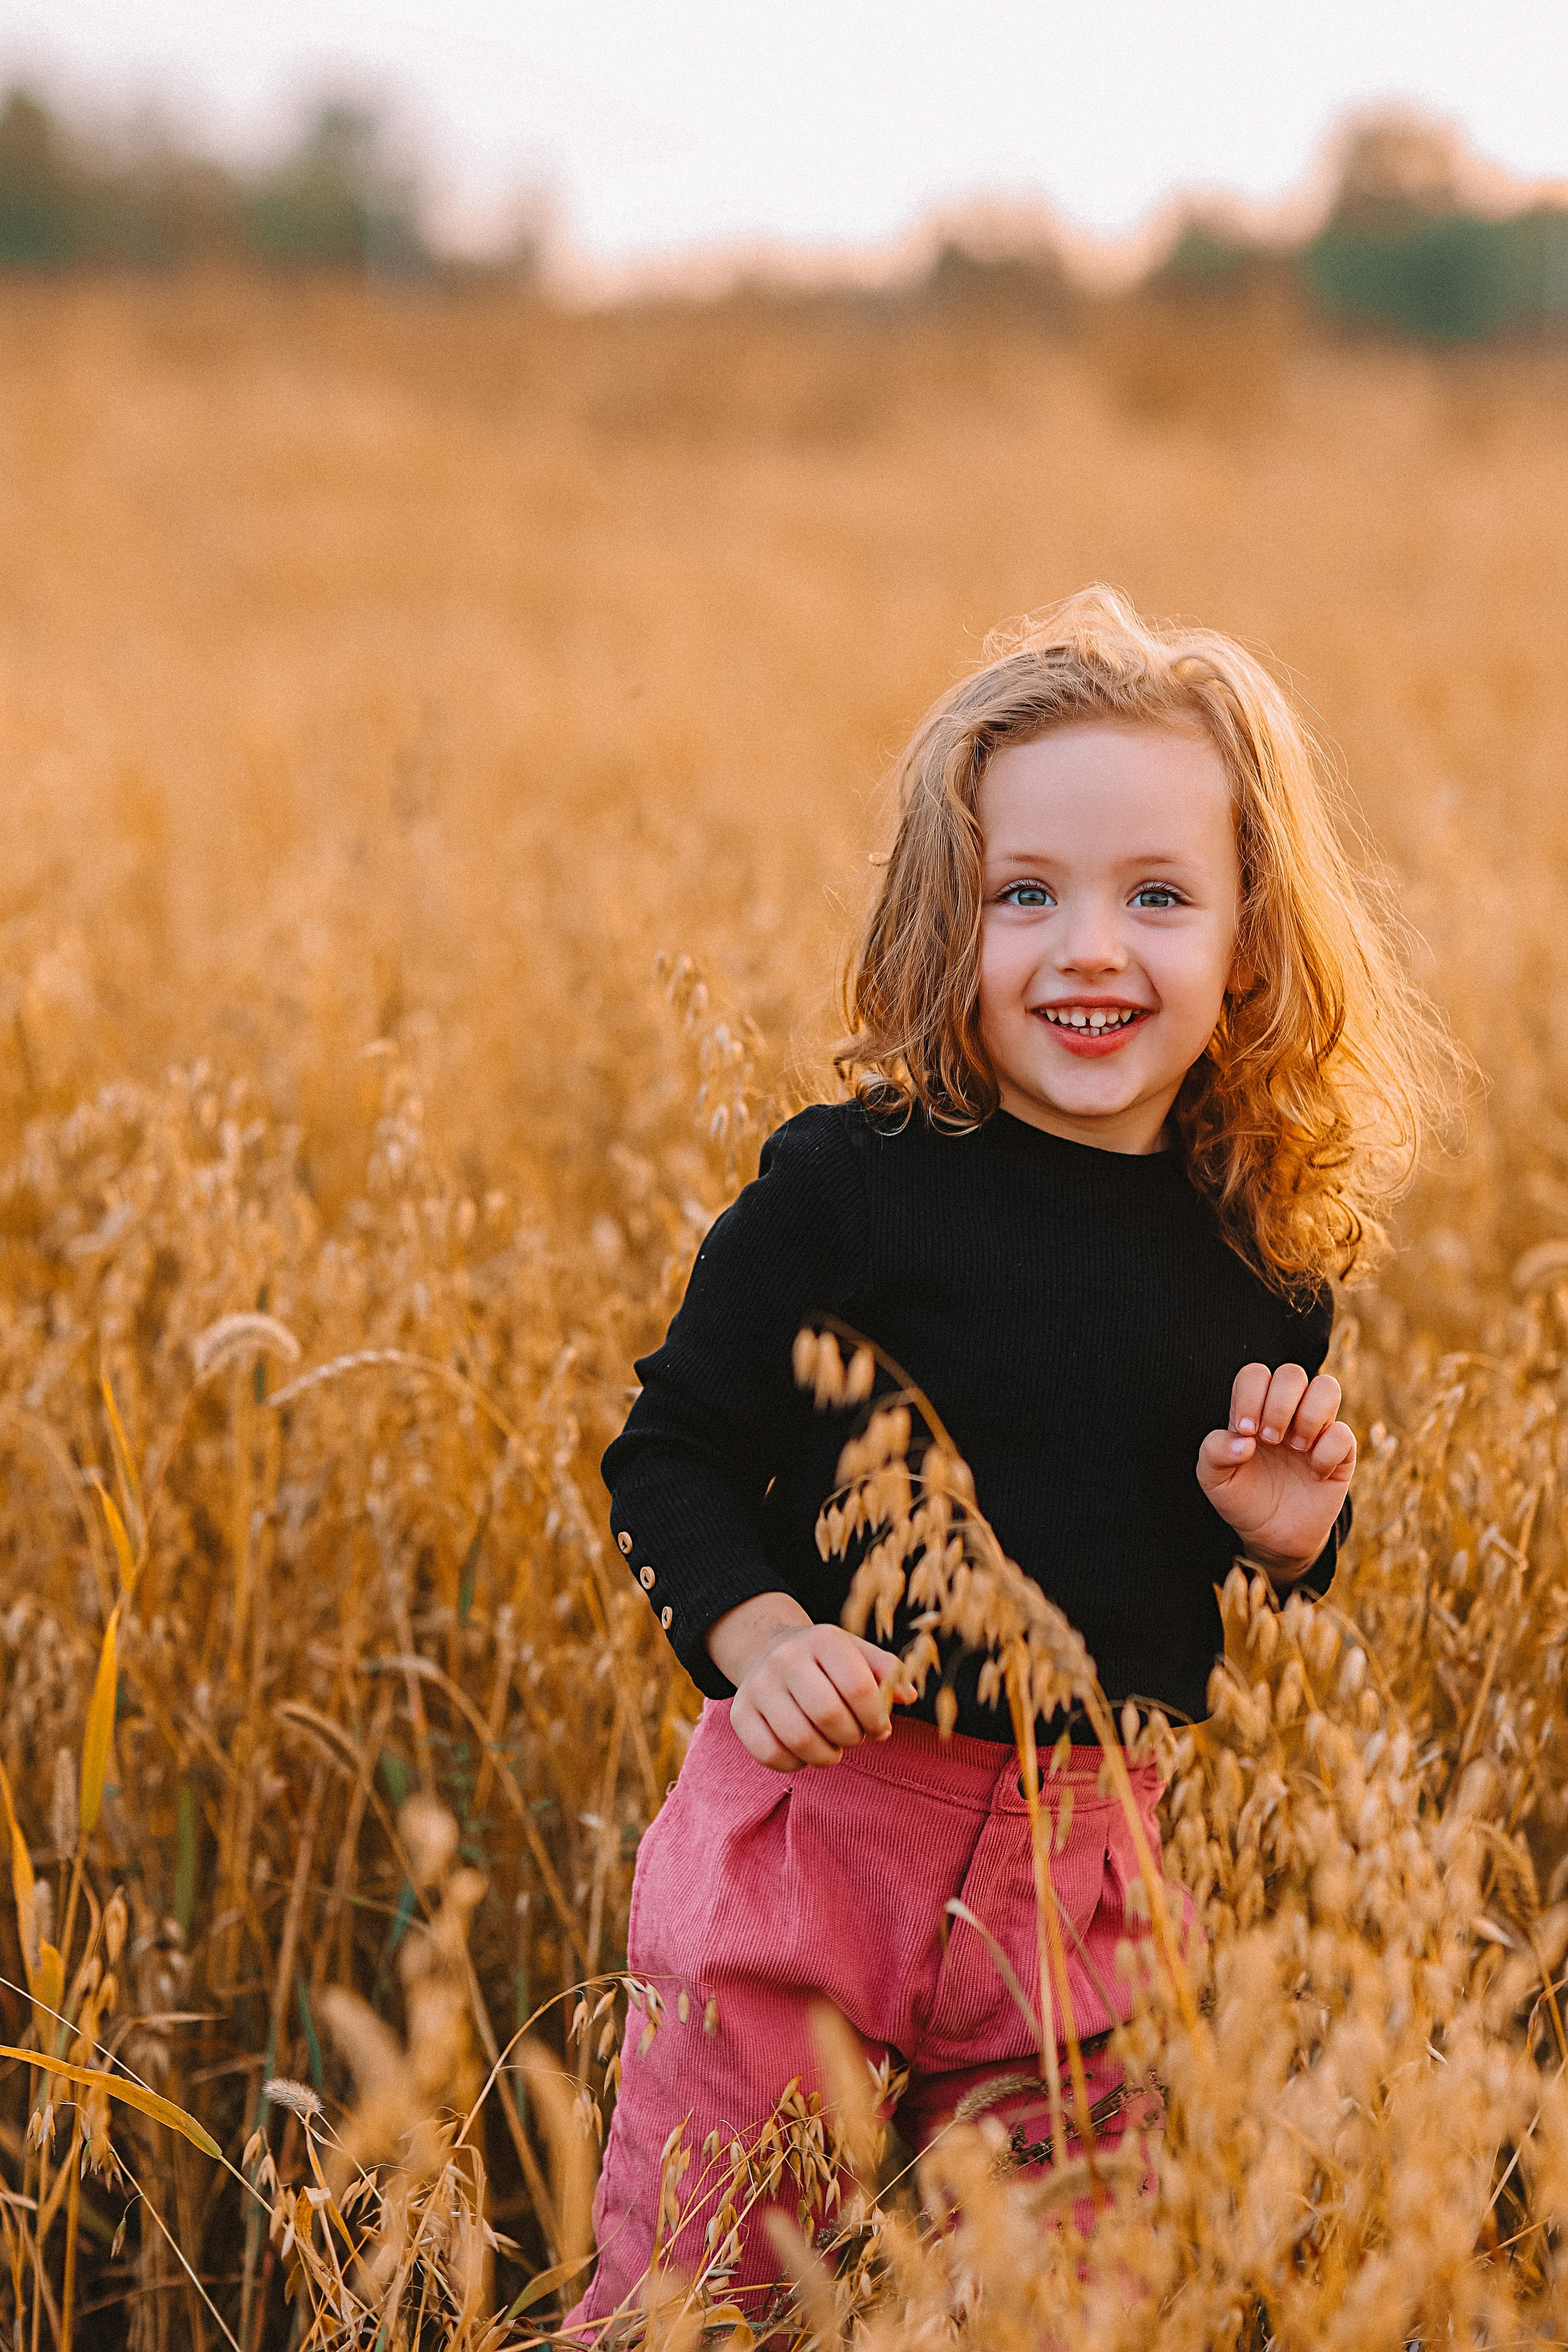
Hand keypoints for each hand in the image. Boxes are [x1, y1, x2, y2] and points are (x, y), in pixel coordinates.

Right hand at [707, 1593, 917, 1771]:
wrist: (768, 1651)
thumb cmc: (826, 1662)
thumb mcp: (858, 1654)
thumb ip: (887, 1672)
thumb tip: (907, 1695)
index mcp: (824, 1640)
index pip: (859, 1688)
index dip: (876, 1718)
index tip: (879, 1728)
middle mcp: (786, 1658)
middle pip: (829, 1715)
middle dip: (852, 1737)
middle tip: (854, 1737)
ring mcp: (758, 1686)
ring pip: (800, 1740)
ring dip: (826, 1755)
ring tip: (832, 1747)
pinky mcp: (740, 1714)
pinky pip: (771, 1755)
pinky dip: (795, 1764)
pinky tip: (805, 1751)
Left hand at [1197, 1362, 1355, 1585]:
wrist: (1272, 1536)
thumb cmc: (1242, 1498)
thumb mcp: (1214, 1480)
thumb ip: (1213, 1452)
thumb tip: (1243, 1440)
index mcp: (1254, 1410)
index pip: (1255, 1374)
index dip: (1250, 1396)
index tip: (1246, 1431)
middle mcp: (1287, 1412)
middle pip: (1292, 1373)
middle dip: (1279, 1405)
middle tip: (1270, 1440)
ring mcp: (1316, 1429)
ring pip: (1327, 1387)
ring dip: (1309, 1416)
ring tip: (1296, 1447)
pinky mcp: (1341, 1453)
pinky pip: (1343, 1433)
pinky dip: (1327, 1452)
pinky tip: (1314, 1473)